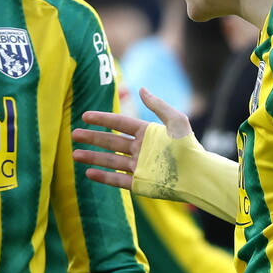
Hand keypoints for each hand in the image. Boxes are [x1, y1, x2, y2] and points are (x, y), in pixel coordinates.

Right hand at [71, 87, 192, 189]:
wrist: (198, 175)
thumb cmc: (189, 147)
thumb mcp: (176, 121)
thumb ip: (158, 105)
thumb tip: (141, 89)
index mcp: (147, 133)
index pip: (120, 124)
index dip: (103, 119)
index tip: (85, 116)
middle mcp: (140, 149)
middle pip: (111, 142)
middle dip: (92, 138)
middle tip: (74, 134)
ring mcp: (138, 167)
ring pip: (110, 161)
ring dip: (92, 157)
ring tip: (75, 154)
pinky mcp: (140, 183)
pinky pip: (117, 180)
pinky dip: (103, 177)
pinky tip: (88, 173)